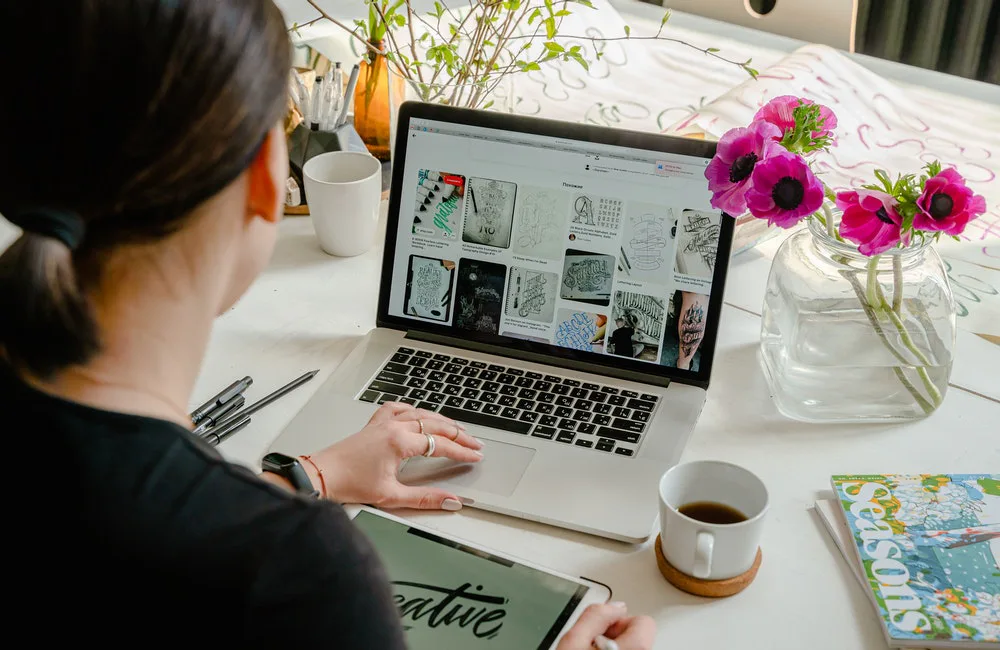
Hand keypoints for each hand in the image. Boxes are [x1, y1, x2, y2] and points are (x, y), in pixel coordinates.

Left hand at [305, 402, 482, 509]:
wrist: (322, 476)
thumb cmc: (349, 484)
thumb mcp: (391, 496)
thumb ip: (425, 498)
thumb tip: (450, 500)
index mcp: (399, 442)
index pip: (440, 444)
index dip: (462, 451)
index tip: (475, 456)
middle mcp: (393, 427)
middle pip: (435, 425)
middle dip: (459, 434)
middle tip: (475, 443)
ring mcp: (383, 423)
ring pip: (420, 413)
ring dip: (441, 420)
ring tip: (456, 428)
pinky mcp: (374, 425)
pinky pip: (398, 408)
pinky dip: (413, 409)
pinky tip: (419, 413)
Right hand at [557, 603, 655, 649]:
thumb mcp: (573, 641)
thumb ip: (594, 615)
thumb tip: (612, 605)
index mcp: (636, 647)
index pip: (644, 621)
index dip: (618, 621)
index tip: (602, 628)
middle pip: (638, 635)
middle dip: (615, 634)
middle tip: (594, 644)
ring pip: (632, 645)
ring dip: (614, 645)